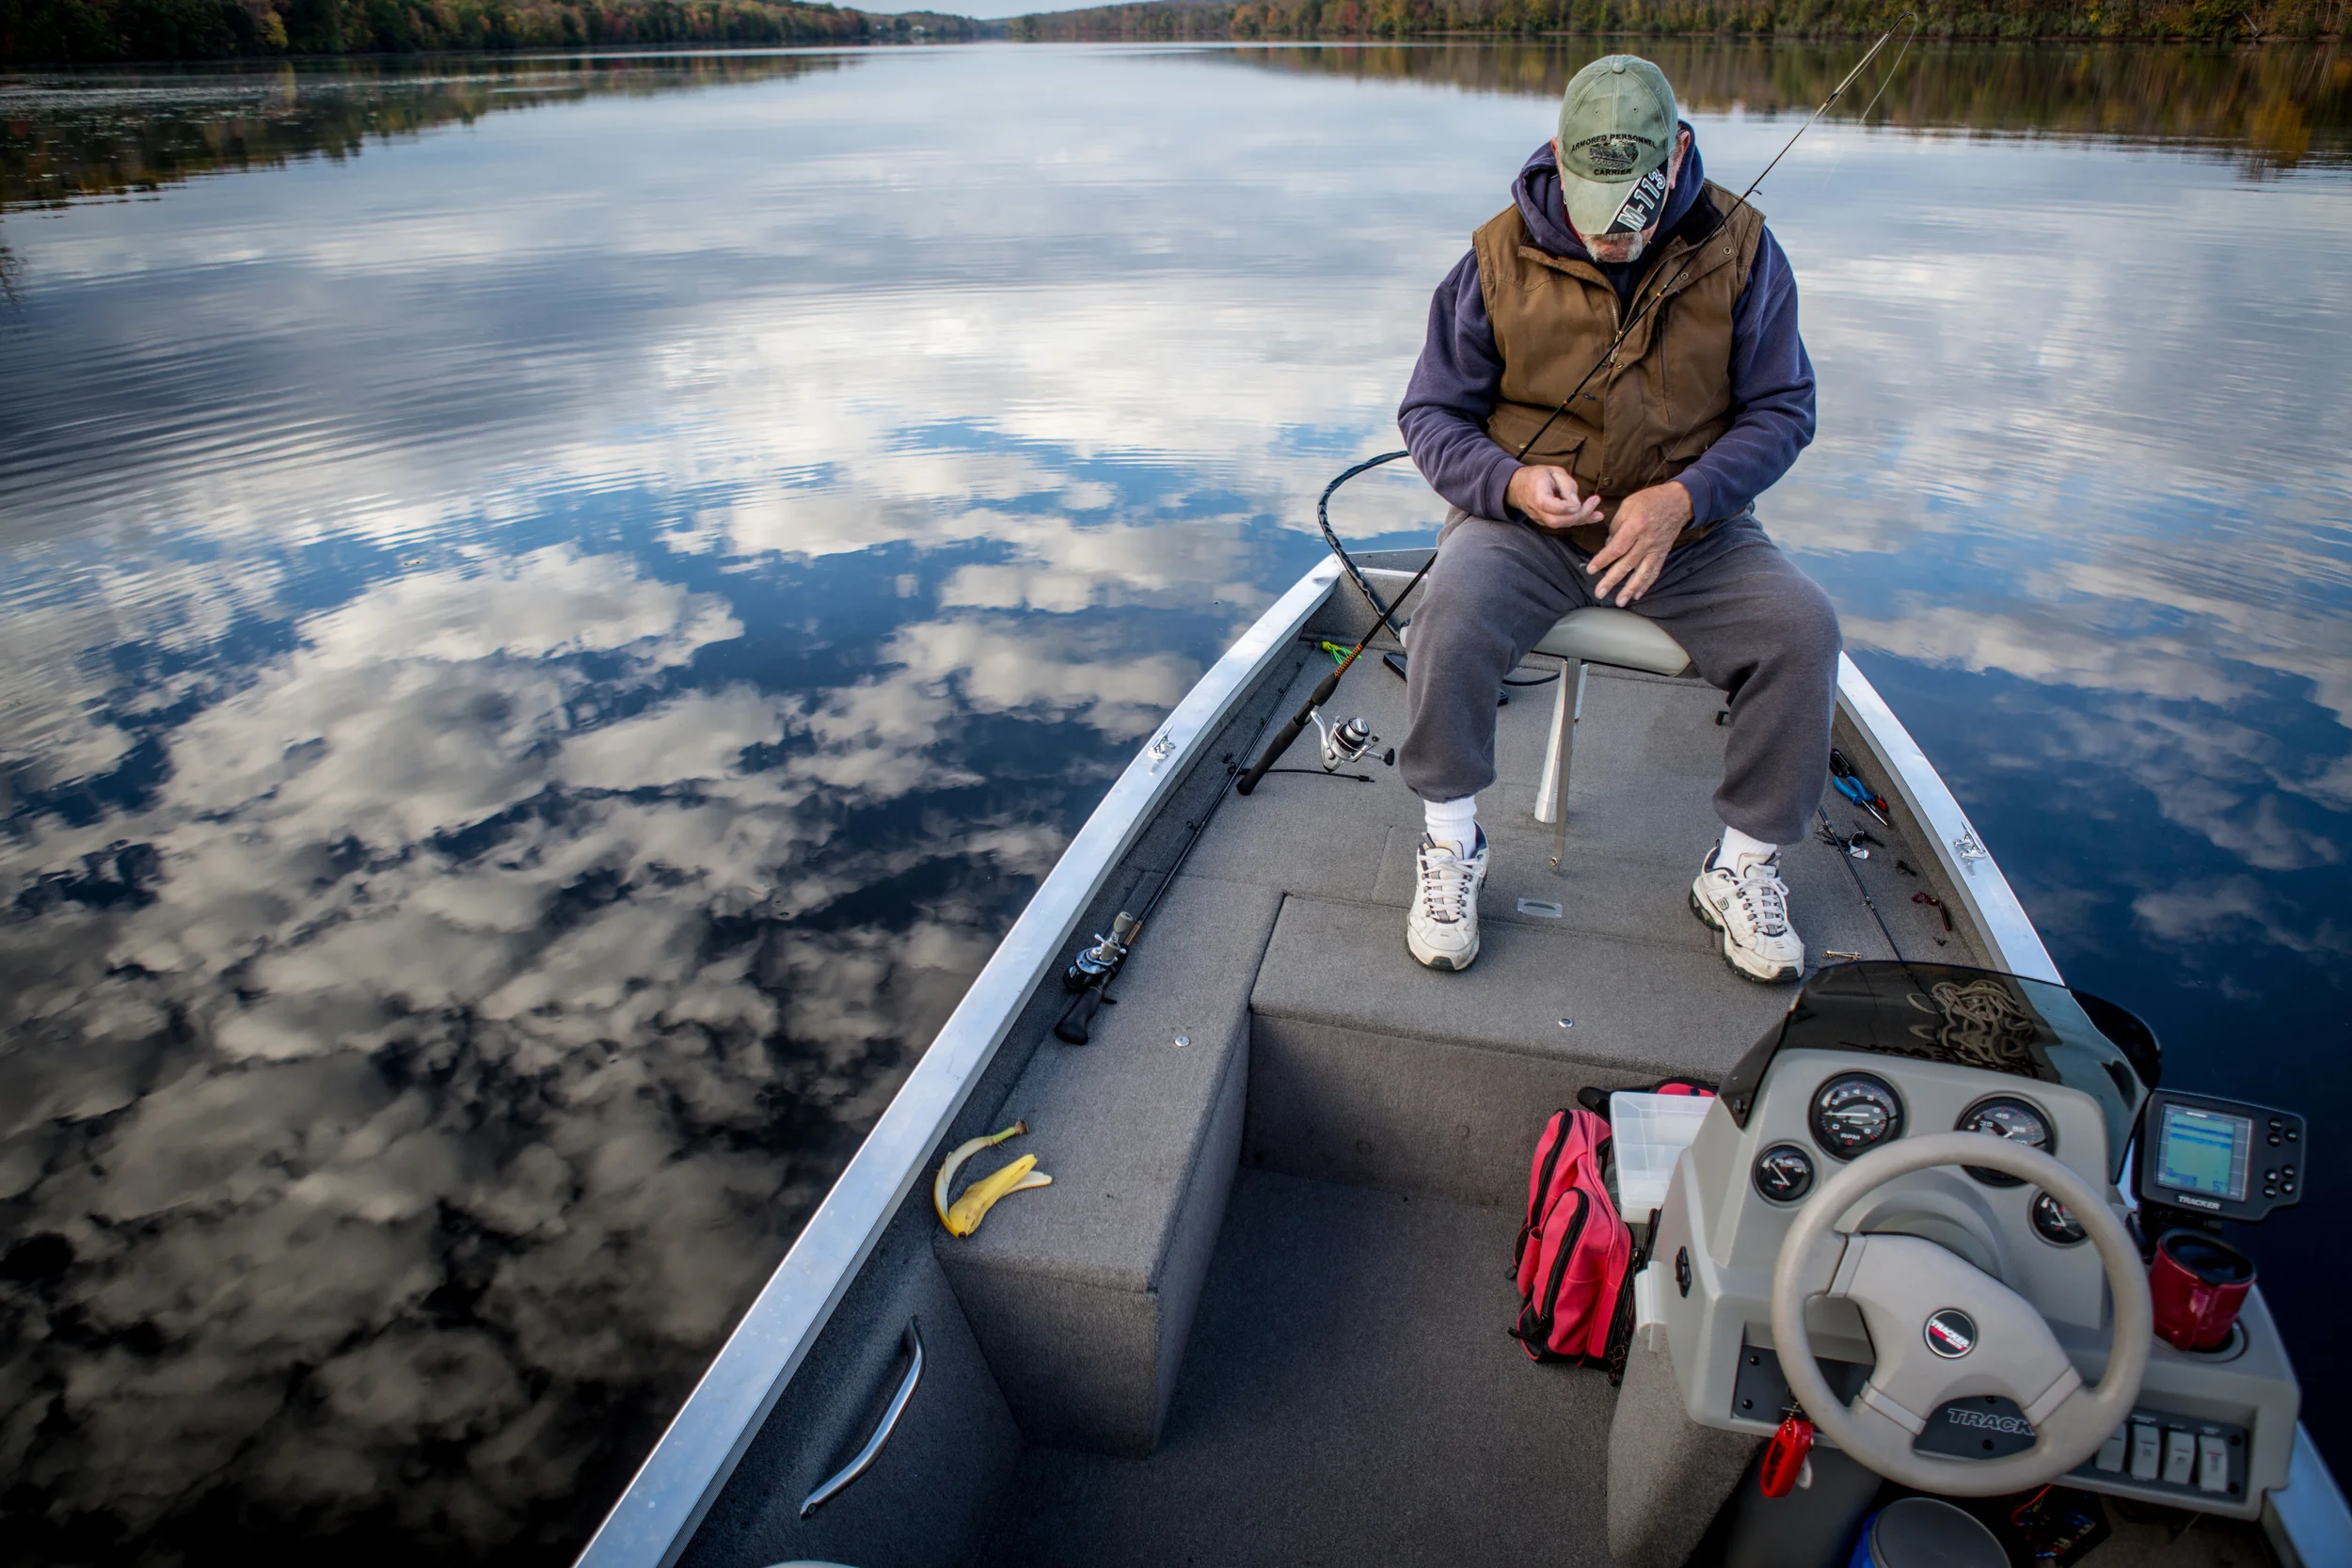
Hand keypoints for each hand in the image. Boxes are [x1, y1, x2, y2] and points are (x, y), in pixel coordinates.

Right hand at [1507, 464, 1603, 532]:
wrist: (1517, 486)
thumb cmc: (1537, 476)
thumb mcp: (1553, 472)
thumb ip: (1566, 485)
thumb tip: (1576, 502)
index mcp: (1538, 496)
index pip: (1554, 507)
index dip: (1569, 507)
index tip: (1581, 500)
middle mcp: (1537, 511)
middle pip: (1558, 521)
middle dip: (1579, 515)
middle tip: (1594, 502)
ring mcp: (1540, 519)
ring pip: (1561, 525)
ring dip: (1581, 519)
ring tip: (1598, 513)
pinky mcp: (1545, 522)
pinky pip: (1562, 524)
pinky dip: (1578, 521)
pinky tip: (1594, 517)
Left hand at [1587, 481, 1691, 605]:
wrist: (1679, 501)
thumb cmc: (1651, 500)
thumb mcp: (1629, 504)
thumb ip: (1616, 524)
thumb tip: (1608, 543)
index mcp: (1636, 526)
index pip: (1617, 547)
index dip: (1603, 560)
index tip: (1591, 570)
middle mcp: (1646, 541)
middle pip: (1627, 564)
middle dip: (1612, 580)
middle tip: (1599, 593)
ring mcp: (1656, 549)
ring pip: (1642, 572)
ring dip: (1630, 589)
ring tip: (1619, 601)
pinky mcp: (1662, 553)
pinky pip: (1654, 572)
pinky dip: (1646, 585)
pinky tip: (1637, 595)